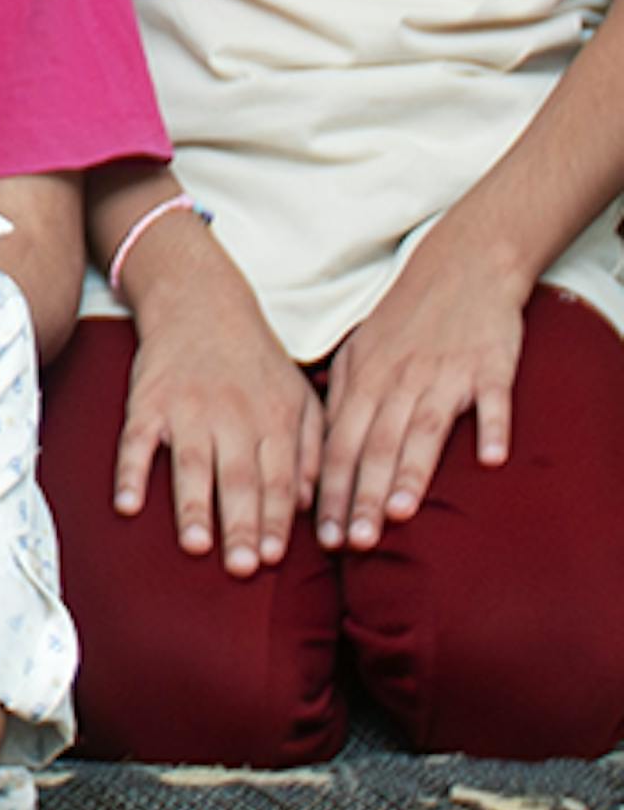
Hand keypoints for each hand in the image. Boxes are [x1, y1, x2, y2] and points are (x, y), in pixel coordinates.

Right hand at [116, 237, 319, 577]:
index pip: (279, 478)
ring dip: (193, 507)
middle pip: (239, 478)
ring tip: (197, 546)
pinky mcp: (147, 401)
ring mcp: (188, 408)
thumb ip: (312, 449)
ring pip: (192, 464)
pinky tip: (127, 506)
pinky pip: (135, 441)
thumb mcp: (299, 396)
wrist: (200, 301)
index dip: (275, 519)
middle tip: (241, 568)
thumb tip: (313, 504)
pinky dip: (130, 474)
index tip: (272, 558)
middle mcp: (234, 416)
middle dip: (241, 525)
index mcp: (274, 419)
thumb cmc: (254, 359)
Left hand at [315, 229, 527, 551]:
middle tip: (354, 541)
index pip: (339, 445)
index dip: (329, 491)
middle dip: (361, 497)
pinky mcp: (490, 367)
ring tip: (399, 512)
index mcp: (363, 382)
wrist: (460, 268)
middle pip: (376, 446)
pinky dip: (492, 427)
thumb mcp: (359, 353)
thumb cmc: (405, 320)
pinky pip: (492, 401)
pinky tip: (491, 460)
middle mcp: (399, 381)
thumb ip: (341, 401)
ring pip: (423, 429)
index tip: (323, 536)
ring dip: (411, 471)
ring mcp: (445, 374)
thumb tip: (316, 450)